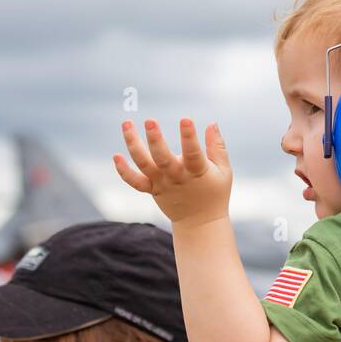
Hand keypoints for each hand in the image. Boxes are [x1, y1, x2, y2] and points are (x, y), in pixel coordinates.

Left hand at [114, 118, 232, 226]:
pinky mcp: (152, 189)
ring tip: (126, 124)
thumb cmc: (215, 192)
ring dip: (133, 144)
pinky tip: (116, 156)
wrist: (201, 222)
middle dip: (155, 139)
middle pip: (162, 158)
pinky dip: (123, 171)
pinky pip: (135, 181)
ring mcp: (162, 184)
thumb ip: (217, 146)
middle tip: (150, 120)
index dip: (189, 137)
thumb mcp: (224, 170)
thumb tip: (212, 123)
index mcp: (197, 172)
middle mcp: (177, 177)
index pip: (193, 153)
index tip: (185, 119)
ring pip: (144, 164)